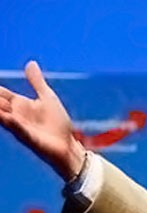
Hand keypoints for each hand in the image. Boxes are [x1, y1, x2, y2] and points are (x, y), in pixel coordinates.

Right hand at [0, 61, 85, 180]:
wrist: (68, 145)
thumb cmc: (57, 124)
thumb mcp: (47, 97)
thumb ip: (37, 82)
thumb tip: (30, 63)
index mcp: (19, 104)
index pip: (0, 92)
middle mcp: (15, 115)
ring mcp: (20, 127)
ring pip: (3, 116)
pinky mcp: (29, 138)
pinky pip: (19, 130)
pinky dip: (13, 123)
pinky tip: (8, 117)